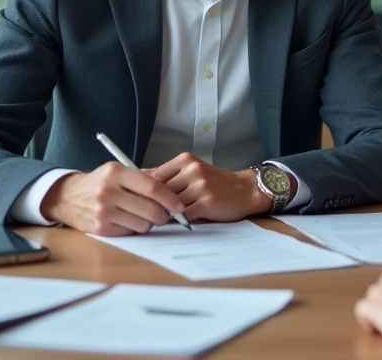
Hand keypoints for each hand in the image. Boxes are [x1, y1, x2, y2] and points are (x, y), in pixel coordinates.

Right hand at [41, 163, 185, 235]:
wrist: (68, 196)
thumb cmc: (101, 182)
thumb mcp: (119, 170)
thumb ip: (145, 177)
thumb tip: (174, 191)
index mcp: (117, 172)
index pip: (153, 187)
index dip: (170, 198)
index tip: (180, 206)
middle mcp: (109, 191)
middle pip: (151, 209)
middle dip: (164, 215)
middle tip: (167, 215)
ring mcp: (103, 211)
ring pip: (143, 224)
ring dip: (150, 223)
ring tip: (146, 216)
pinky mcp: (101, 228)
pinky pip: (130, 232)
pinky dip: (136, 228)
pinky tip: (131, 220)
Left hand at [147, 153, 268, 221]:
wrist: (245, 190)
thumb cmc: (215, 183)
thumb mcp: (191, 171)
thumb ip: (167, 175)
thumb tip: (136, 179)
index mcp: (185, 160)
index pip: (153, 176)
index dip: (144, 191)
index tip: (139, 201)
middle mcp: (193, 169)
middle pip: (160, 191)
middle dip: (154, 204)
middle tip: (149, 215)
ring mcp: (201, 185)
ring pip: (170, 204)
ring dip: (166, 214)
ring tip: (166, 219)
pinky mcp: (207, 202)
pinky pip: (184, 215)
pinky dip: (179, 221)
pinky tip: (181, 222)